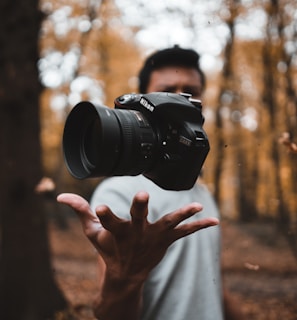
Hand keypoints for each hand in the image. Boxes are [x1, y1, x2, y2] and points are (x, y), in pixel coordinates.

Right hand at [57, 191, 218, 281]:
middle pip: (137, 221)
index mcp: (116, 234)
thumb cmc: (108, 250)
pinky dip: (199, 227)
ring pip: (168, 225)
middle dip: (139, 209)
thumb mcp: (92, 233)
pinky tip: (215, 221)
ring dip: (181, 215)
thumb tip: (60, 196)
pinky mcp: (166, 241)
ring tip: (196, 207)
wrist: (126, 275)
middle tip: (142, 196)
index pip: (106, 223)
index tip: (99, 207)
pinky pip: (185, 233)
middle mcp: (135, 236)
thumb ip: (79, 211)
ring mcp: (153, 239)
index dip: (103, 215)